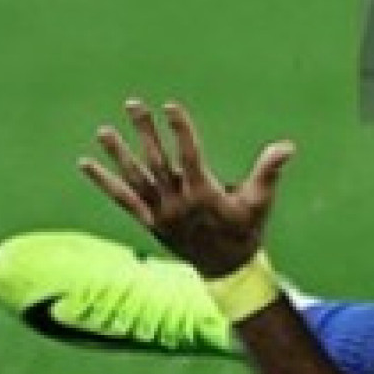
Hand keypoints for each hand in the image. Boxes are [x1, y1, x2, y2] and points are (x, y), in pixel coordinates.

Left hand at [79, 99, 293, 277]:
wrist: (227, 270)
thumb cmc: (245, 230)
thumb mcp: (260, 202)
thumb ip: (269, 172)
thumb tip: (287, 146)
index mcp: (204, 195)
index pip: (189, 156)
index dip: (181, 130)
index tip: (170, 105)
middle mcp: (177, 204)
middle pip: (158, 161)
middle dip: (146, 131)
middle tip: (134, 103)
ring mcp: (160, 213)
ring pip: (136, 178)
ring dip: (118, 154)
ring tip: (102, 130)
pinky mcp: (148, 220)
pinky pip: (122, 199)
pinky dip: (103, 181)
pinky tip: (86, 163)